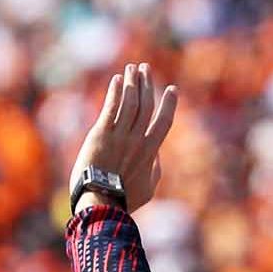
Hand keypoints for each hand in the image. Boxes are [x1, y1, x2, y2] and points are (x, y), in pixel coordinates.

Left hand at [68, 62, 177, 211]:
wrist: (102, 203)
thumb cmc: (125, 200)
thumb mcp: (148, 188)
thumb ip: (155, 169)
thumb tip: (156, 155)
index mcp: (151, 151)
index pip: (164, 120)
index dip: (169, 103)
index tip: (171, 89)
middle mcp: (138, 139)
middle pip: (146, 105)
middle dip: (147, 84)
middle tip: (146, 69)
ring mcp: (119, 135)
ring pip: (129, 102)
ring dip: (132, 82)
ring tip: (132, 69)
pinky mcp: (101, 134)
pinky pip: (110, 108)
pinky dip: (115, 92)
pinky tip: (117, 80)